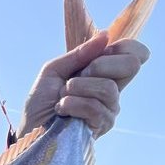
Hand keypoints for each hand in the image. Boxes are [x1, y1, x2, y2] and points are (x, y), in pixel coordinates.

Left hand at [18, 32, 149, 139]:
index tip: (101, 52)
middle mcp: (113, 89)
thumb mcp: (54, 70)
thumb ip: (79, 54)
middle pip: (131, 65)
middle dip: (99, 66)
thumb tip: (106, 35)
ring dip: (76, 89)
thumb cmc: (41, 102)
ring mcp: (110, 108)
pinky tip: (62, 110)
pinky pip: (95, 107)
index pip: (135, 54)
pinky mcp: (103, 125)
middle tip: (75, 79)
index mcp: (104, 72)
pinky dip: (72, 105)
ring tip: (62, 98)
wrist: (30, 129)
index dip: (125, 47)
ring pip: (107, 87)